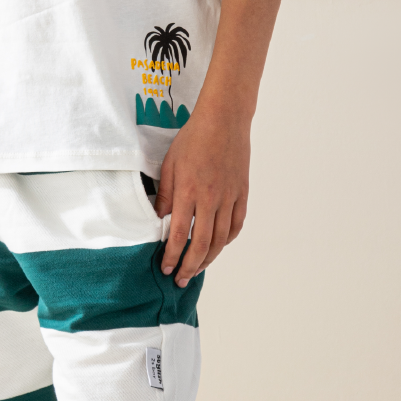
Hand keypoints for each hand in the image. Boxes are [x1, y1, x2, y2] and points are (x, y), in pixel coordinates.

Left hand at [154, 105, 248, 286]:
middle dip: (190, 265)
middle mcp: (210, 198)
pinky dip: (227, 240)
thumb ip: (165, 193)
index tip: (166, 268)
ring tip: (197, 268)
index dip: (173, 255)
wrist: (224, 121)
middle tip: (181, 279)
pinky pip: (236, 225)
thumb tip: (158, 218)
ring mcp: (229, 197)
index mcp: (188, 190)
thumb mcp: (170, 163)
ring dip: (209, 258)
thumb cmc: (193, 139)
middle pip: (202, 243)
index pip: (179, 233)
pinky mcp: (242, 194)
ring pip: (221, 239)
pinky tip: (218, 246)